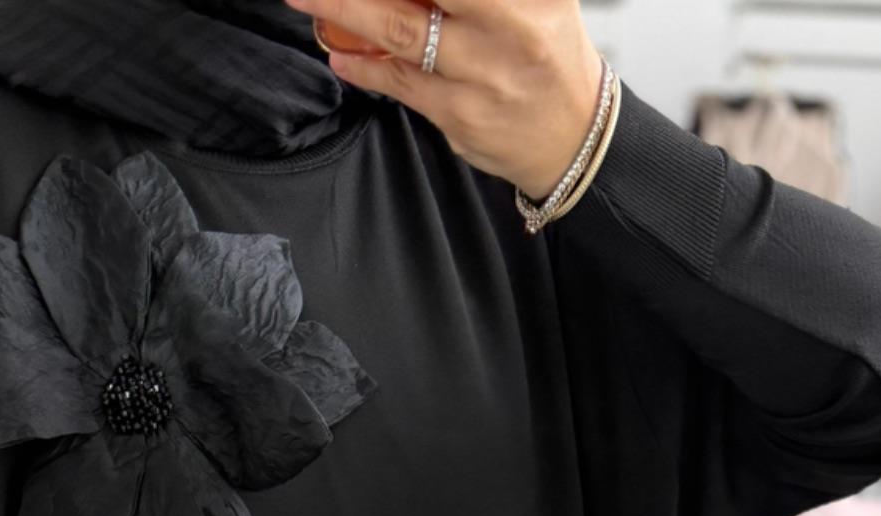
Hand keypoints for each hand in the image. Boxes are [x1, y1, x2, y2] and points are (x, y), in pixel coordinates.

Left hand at [286, 0, 606, 202]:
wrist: (576, 137)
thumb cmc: (550, 53)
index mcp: (526, 2)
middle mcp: (506, 36)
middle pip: (414, 4)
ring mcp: (480, 82)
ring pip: (400, 39)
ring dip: (345, 13)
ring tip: (304, 0)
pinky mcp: (460, 120)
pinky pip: (402, 87)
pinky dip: (366, 68)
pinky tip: (342, 54)